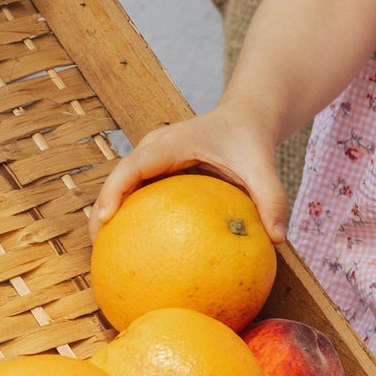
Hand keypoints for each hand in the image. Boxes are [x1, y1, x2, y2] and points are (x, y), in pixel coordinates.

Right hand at [88, 105, 288, 244]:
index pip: (134, 165)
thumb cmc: (250, 139)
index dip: (115, 190)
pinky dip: (132, 218)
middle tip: (97, 248)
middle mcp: (154, 149)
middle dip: (102, 210)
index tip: (105, 219)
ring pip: (123, 187)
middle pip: (118, 179)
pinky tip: (138, 251)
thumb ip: (272, 198)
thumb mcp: (263, 165)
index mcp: (171, 143)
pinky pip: (139, 195)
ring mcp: (152, 161)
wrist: (246, 119)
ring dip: (110, 217)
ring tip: (106, 256)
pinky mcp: (158, 173)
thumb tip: (278, 239)